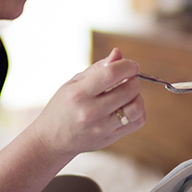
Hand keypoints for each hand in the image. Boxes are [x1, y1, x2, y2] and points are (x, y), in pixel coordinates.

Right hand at [30, 48, 145, 156]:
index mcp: (79, 93)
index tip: (131, 65)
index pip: (112, 73)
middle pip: (128, 89)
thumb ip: (97, 68)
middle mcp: (91, 111)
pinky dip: (139, 112)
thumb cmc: (63, 106)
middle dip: (133, 80)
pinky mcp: (110, 137)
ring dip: (137, 96)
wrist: (53, 138)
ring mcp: (102, 127)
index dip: (128, 66)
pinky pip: (137, 122)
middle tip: (127, 79)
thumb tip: (118, 53)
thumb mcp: (73, 83)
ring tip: (128, 94)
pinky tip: (128, 107)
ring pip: (136, 107)